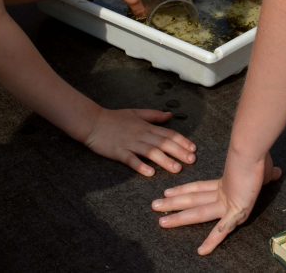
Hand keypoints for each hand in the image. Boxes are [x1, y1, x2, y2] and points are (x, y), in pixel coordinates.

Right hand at [82, 108, 196, 175]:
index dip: (182, 141)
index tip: (193, 149)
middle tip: (191, 160)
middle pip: (163, 143)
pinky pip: (131, 160)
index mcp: (146, 126)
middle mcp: (141, 134)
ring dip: (165, 160)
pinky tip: (150, 173)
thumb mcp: (136, 113)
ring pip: (150, 152)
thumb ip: (154, 115)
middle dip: (179, 151)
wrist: (92, 122)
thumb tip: (170, 115)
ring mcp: (130, 143)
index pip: (168, 133)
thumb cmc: (114, 118)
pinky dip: (141, 166)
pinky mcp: (118, 152)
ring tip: (177, 169)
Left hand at [152, 152, 281, 254]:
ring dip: (178, 218)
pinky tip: (202, 251)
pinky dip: (212, 241)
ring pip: (197, 213)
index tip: (168, 192)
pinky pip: (222, 230)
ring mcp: (226, 203)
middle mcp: (222, 194)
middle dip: (172, 204)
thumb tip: (277, 171)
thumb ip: (267, 174)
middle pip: (192, 200)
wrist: (253, 151)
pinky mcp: (234, 210)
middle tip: (154, 206)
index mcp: (225, 184)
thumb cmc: (258, 157)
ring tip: (160, 221)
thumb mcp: (263, 169)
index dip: (184, 190)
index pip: (199, 188)